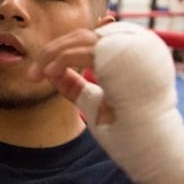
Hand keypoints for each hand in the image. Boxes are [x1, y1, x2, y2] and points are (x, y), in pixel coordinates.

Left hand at [28, 22, 183, 183]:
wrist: (151, 147)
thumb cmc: (127, 129)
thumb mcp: (95, 102)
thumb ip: (77, 85)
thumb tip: (51, 72)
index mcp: (134, 52)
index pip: (94, 40)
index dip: (67, 49)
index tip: (46, 68)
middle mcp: (136, 43)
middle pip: (83, 36)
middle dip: (54, 52)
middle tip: (33, 73)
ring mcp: (130, 47)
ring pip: (79, 40)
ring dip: (52, 56)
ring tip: (36, 75)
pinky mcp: (117, 57)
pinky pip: (79, 52)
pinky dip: (59, 61)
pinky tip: (48, 75)